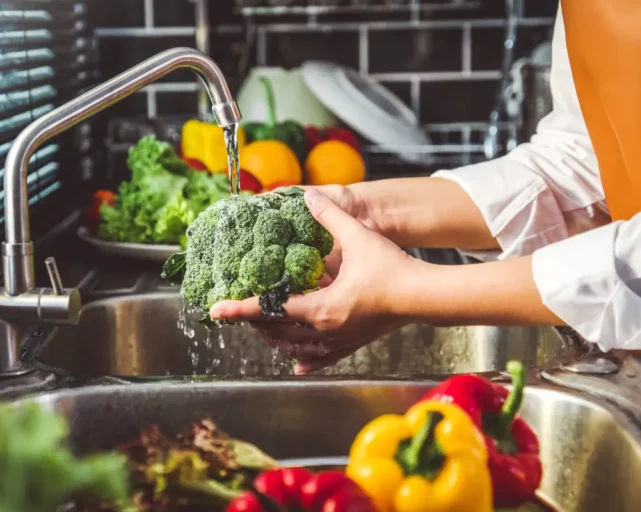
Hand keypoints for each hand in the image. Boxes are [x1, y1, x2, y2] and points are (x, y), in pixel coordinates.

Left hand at [211, 189, 425, 373]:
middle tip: (239, 311)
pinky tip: (298, 365)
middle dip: (255, 322)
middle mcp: (324, 330)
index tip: (217, 311)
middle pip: (278, 331)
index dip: (240, 309)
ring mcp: (338, 340)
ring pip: (296, 348)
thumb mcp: (357, 238)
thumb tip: (309, 196)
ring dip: (276, 339)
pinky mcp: (353, 343)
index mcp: (320, 308)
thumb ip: (330, 217)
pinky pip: (323, 358)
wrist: (424, 297)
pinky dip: (306, 360)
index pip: (270, 309)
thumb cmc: (393, 270)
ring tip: (263, 330)